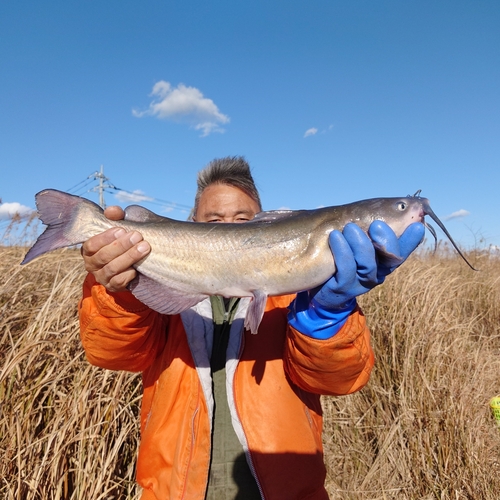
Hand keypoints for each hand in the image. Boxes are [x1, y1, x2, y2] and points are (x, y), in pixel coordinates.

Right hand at [81, 206, 150, 291]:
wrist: (134, 263)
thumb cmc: (124, 240)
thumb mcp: (121, 226)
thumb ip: (116, 216)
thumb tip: (112, 211)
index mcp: (89, 249)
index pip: (91, 244)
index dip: (105, 237)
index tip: (122, 229)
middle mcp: (92, 264)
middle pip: (103, 256)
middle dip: (121, 245)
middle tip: (137, 236)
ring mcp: (102, 277)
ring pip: (112, 268)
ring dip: (129, 257)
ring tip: (144, 248)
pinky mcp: (113, 287)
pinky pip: (119, 281)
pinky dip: (129, 273)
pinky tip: (138, 267)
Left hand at [288, 221, 423, 338]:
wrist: (316, 288)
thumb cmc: (337, 259)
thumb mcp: (352, 242)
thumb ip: (363, 227)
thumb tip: (367, 205)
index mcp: (383, 261)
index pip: (402, 250)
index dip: (411, 240)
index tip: (416, 225)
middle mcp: (376, 273)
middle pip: (391, 260)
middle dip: (387, 240)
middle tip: (377, 224)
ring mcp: (359, 283)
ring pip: (368, 265)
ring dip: (361, 244)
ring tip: (350, 227)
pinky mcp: (341, 289)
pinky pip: (346, 270)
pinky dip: (342, 252)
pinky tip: (335, 237)